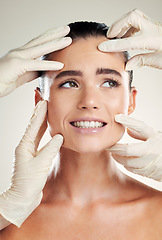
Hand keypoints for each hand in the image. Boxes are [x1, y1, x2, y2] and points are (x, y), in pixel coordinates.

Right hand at [0, 26, 71, 96]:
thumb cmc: (2, 82)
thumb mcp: (21, 76)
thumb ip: (31, 72)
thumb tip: (42, 71)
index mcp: (20, 55)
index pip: (37, 43)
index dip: (49, 38)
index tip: (60, 34)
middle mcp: (19, 53)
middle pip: (40, 41)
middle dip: (54, 34)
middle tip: (67, 29)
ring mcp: (17, 58)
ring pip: (39, 49)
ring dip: (55, 43)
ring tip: (68, 40)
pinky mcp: (16, 66)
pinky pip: (35, 65)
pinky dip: (48, 64)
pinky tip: (60, 64)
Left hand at [0, 100, 62, 227]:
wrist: (23, 198)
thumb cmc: (29, 183)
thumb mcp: (41, 164)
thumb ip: (50, 149)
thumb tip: (59, 137)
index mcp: (24, 146)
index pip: (34, 126)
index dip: (39, 113)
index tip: (44, 102)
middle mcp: (26, 147)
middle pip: (35, 127)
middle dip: (40, 114)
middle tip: (45, 103)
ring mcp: (30, 152)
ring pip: (38, 134)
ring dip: (43, 123)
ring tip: (48, 113)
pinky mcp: (36, 158)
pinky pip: (42, 142)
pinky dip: (47, 135)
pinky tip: (52, 132)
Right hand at [98, 9, 161, 69]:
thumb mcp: (160, 62)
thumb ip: (143, 60)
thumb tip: (128, 64)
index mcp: (154, 39)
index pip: (130, 41)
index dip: (114, 45)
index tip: (103, 47)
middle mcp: (154, 29)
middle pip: (132, 16)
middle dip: (118, 25)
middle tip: (110, 36)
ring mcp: (154, 26)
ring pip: (134, 17)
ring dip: (122, 25)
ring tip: (116, 37)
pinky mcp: (154, 27)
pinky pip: (138, 22)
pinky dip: (129, 28)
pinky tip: (126, 37)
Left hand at [108, 114, 161, 180]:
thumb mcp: (156, 137)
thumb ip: (141, 133)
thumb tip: (127, 129)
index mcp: (155, 139)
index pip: (140, 127)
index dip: (128, 121)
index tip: (117, 117)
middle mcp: (153, 151)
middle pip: (127, 150)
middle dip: (115, 148)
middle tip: (108, 145)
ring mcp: (151, 164)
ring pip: (128, 162)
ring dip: (119, 158)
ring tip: (114, 154)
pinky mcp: (150, 173)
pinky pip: (133, 170)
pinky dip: (126, 165)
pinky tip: (124, 161)